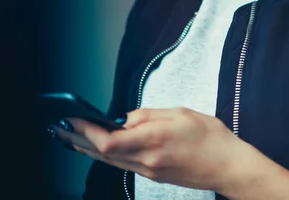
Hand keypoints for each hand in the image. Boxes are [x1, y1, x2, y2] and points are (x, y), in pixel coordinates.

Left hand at [52, 107, 288, 198]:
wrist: (227, 165)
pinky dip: (108, 154)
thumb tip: (126, 118)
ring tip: (72, 137)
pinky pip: (123, 164)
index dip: (87, 131)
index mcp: (154, 140)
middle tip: (62, 127)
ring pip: (111, 161)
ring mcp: (149, 170)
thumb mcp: (182, 113)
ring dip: (89, 149)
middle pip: (103, 154)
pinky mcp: (153, 175)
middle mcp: (147, 159)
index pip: (109, 141)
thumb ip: (150, 114)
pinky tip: (102, 147)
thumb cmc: (211, 137)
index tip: (74, 118)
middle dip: (79, 140)